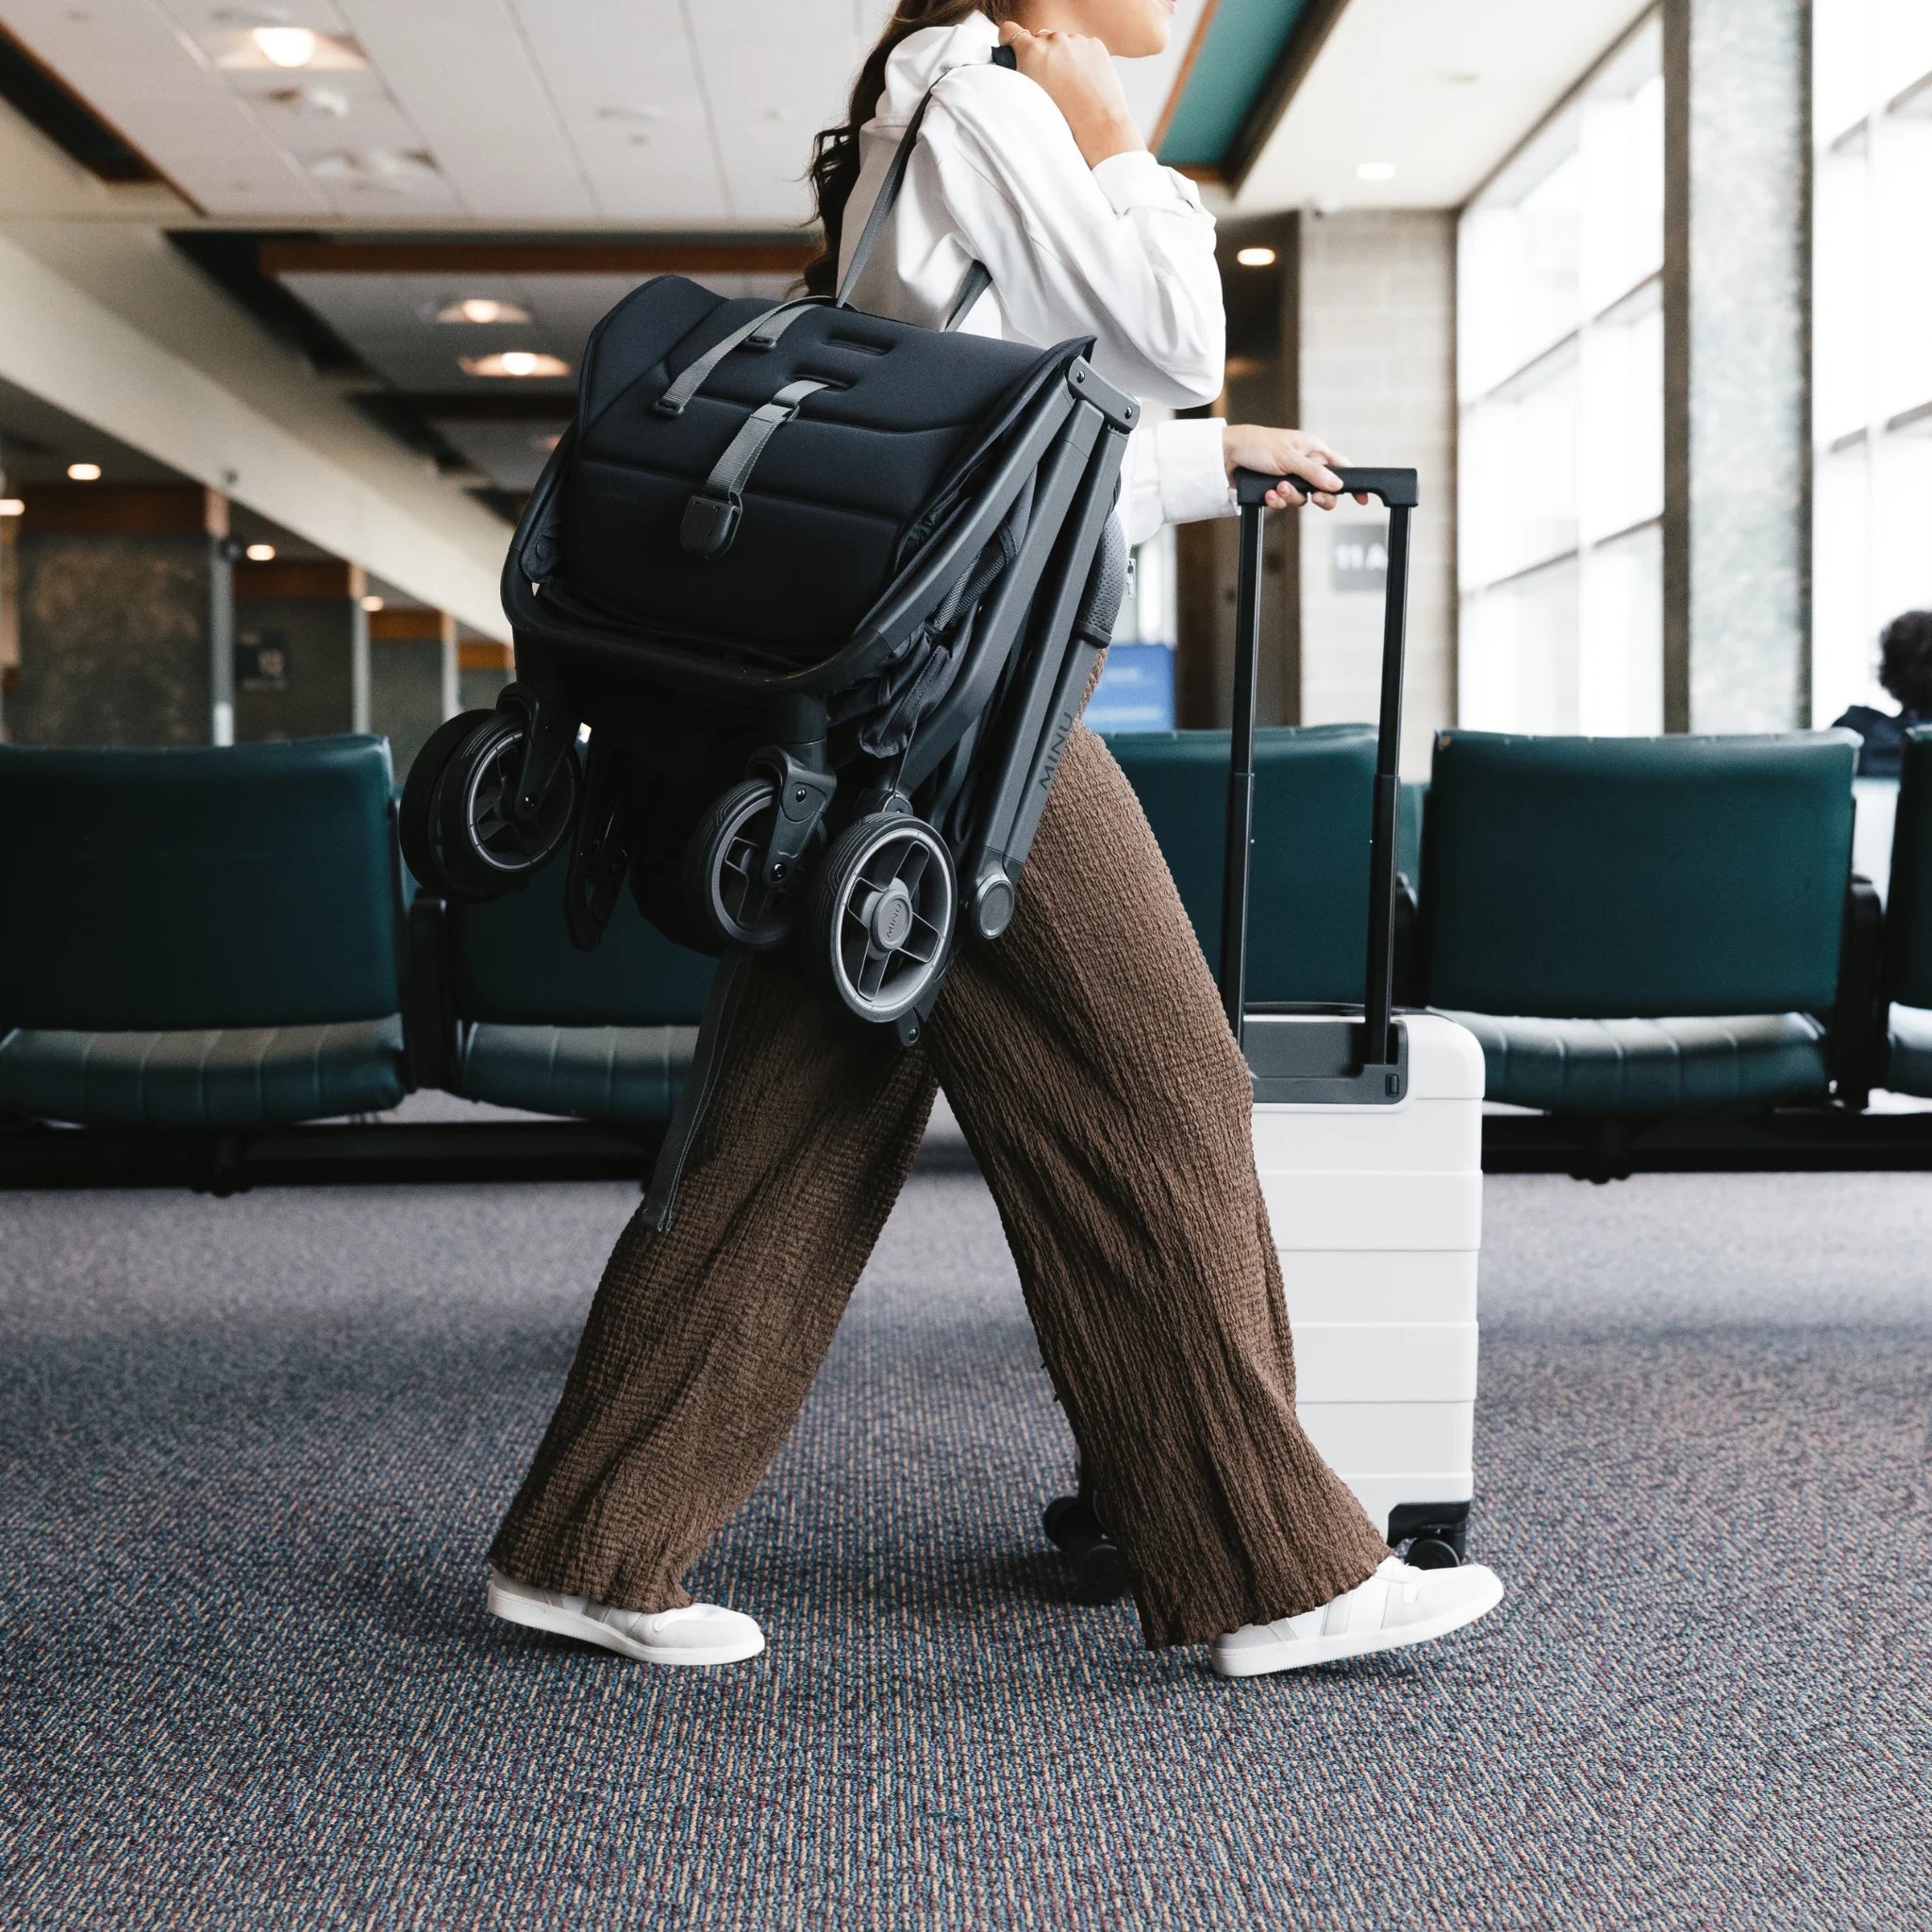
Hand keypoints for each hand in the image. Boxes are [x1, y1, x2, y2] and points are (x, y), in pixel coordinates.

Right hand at [999, 21, 1143, 167]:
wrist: (1098, 125)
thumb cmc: (1063, 121)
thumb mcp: (1029, 99)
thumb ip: (1020, 73)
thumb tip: (1018, 65)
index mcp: (1032, 52)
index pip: (1010, 31)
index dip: (1011, 42)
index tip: (1016, 52)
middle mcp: (1054, 40)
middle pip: (1040, 39)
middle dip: (1042, 55)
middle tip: (1049, 81)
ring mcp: (1076, 40)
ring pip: (1063, 43)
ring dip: (1063, 58)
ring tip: (1070, 85)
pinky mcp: (1095, 44)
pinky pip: (1082, 46)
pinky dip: (1082, 59)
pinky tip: (1084, 81)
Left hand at [1221, 426, 1367, 510]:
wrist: (1225, 457)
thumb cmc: (1256, 445)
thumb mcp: (1289, 458)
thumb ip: (1314, 473)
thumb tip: (1337, 485)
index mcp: (1313, 449)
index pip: (1341, 466)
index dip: (1352, 483)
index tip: (1362, 499)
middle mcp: (1304, 463)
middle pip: (1324, 489)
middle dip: (1318, 497)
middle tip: (1314, 498)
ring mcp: (1290, 477)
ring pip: (1302, 499)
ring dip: (1290, 497)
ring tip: (1277, 487)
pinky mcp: (1275, 489)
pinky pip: (1284, 503)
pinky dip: (1276, 500)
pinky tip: (1267, 493)